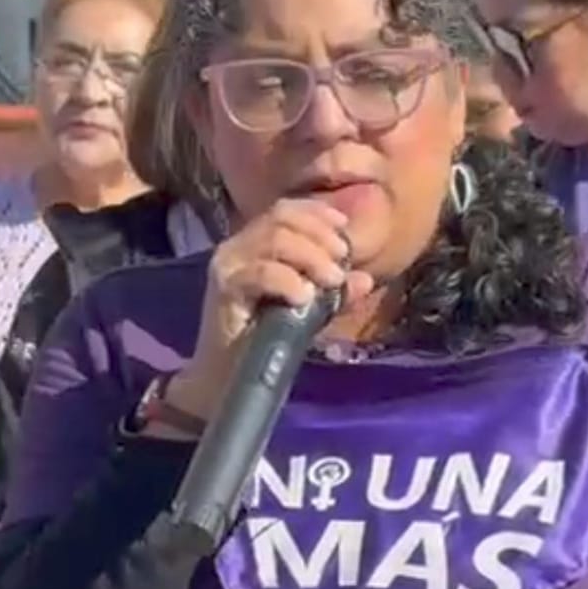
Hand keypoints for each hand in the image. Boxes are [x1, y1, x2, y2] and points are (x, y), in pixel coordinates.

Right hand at [166, 199, 375, 420]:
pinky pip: (261, 271)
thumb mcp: (310, 311)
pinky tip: (304, 297)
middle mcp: (238, 246)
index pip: (285, 210)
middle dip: (320, 238)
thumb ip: (335, 293)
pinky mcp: (223, 287)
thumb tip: (364, 279)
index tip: (344, 229)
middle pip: (282, 220)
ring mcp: (228, 264)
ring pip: (275, 240)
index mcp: (256, 243)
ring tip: (331, 282)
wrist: (229, 378)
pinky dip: (288, 280)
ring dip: (311, 257)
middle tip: (339, 267)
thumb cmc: (267, 338)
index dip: (317, 213)